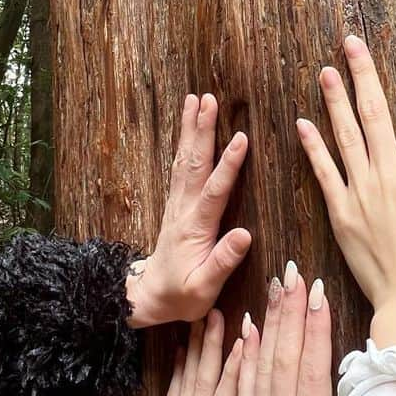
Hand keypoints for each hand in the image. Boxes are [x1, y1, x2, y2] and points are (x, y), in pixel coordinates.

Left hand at [127, 93, 251, 327]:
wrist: (150, 297)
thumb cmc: (181, 296)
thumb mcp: (203, 289)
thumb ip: (223, 262)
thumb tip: (245, 234)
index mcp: (195, 228)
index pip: (214, 191)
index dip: (228, 165)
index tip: (240, 138)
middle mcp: (184, 209)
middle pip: (194, 163)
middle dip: (202, 130)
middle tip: (208, 99)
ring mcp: (178, 204)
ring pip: (185, 160)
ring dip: (191, 129)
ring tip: (196, 99)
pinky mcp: (177, 203)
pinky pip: (181, 167)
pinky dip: (186, 142)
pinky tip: (190, 127)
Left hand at [213, 265, 332, 395]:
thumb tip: (352, 393)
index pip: (312, 373)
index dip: (315, 332)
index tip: (318, 296)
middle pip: (285, 360)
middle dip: (292, 313)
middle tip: (295, 273)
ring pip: (263, 367)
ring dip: (272, 323)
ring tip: (277, 287)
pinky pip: (244, 388)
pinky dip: (248, 356)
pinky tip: (250, 330)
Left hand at [295, 35, 395, 363]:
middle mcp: (391, 174)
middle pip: (375, 112)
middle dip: (364, 73)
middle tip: (351, 42)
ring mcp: (363, 194)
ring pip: (346, 136)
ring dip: (335, 100)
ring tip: (326, 71)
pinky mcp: (342, 216)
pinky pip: (325, 173)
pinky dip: (314, 147)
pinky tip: (304, 124)